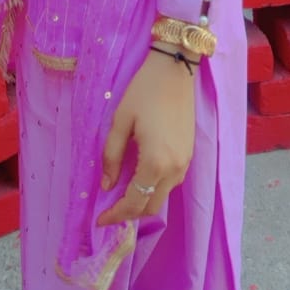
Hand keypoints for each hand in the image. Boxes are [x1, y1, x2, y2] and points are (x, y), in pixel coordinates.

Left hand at [96, 50, 195, 226]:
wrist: (175, 69)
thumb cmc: (144, 91)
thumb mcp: (120, 122)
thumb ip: (111, 156)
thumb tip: (106, 185)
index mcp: (155, 163)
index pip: (135, 202)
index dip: (116, 215)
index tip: (99, 220)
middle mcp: (174, 169)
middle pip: (151, 206)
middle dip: (129, 213)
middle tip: (109, 210)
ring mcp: (185, 162)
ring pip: (163, 196)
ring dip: (143, 201)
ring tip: (121, 195)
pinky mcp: (189, 153)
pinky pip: (171, 182)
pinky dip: (154, 188)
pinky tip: (140, 179)